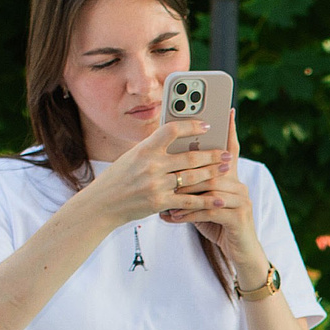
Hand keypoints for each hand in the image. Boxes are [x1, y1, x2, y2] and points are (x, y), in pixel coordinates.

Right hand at [83, 119, 225, 227]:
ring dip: (212, 173)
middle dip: (212, 154)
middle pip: (189, 157)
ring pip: (192, 178)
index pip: (171, 130)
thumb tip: (177, 136)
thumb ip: (153, 148)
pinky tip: (218, 199)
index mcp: (144, 149)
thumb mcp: (132, 156)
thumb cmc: (119, 177)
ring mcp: (156, 185)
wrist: (103, 204)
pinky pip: (188, 202)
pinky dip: (205, 201)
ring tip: (226, 169)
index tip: (206, 125)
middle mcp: (151, 166)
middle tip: (227, 152)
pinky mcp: (160, 203)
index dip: (191, 125)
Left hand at [159, 114, 268, 277]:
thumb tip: (167, 172)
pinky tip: (171, 217)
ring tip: (162, 201)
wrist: (240, 252)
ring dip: (182, 195)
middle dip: (185, 169)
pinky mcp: (239, 216)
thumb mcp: (203, 201)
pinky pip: (209, 209)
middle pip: (211, 168)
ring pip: (208, 188)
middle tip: (161, 170)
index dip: (229, 129)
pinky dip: (187, 213)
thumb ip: (192, 185)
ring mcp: (241, 199)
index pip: (230, 148)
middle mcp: (239, 184)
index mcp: (231, 177)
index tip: (227, 109)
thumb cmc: (218, 224)